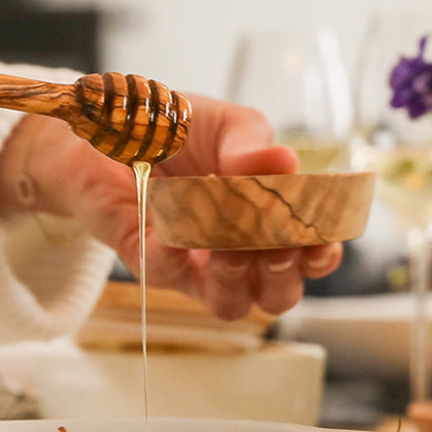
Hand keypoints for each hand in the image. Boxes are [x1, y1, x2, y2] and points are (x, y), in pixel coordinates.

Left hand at [0, 95, 342, 318]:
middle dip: (284, 276)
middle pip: (278, 295)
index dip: (321, 255)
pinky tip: (173, 228)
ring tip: (230, 246)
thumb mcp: (226, 126)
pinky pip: (167, 274)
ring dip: (236, 279)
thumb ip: (253, 147)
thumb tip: (284, 161)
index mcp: (269, 220)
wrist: (110, 128)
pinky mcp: (147, 261)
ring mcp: (193, 264)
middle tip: (275, 244)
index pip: (310, 256)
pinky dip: (175, 254)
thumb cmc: (179, 131)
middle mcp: (237, 253)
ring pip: (230, 304)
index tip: (321, 239)